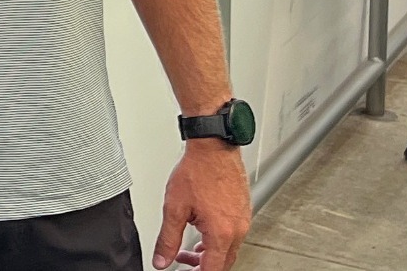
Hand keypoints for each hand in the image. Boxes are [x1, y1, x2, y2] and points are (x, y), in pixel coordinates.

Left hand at [155, 140, 250, 270]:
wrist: (213, 147)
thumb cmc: (197, 171)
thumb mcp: (174, 208)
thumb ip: (168, 239)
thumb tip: (161, 260)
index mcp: (222, 233)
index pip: (212, 269)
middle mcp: (238, 229)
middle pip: (223, 262)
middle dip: (202, 265)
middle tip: (183, 260)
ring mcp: (243, 220)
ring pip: (229, 248)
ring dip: (210, 251)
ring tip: (190, 245)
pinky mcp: (244, 210)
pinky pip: (233, 234)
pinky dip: (218, 238)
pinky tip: (203, 228)